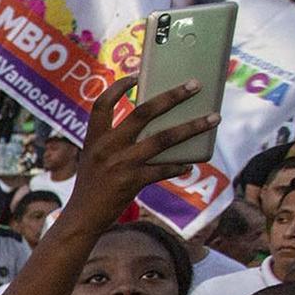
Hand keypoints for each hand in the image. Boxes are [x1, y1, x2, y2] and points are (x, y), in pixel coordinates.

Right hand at [66, 77, 219, 227]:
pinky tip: (190, 164)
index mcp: (94, 138)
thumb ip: (114, 143)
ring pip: (163, 138)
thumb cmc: (91, 188)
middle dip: (172, 96)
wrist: (81, 218)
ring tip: (212, 119)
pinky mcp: (132, 182)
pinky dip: (179, 165)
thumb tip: (152, 130)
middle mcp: (107, 147)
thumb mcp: (94, 159)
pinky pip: (163, 169)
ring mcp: (120, 164)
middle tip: (194, 85)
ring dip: (191, 127)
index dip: (118, 87)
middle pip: (143, 113)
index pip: (102, 104)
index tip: (136, 76)